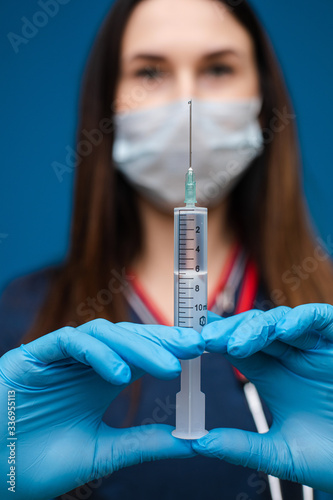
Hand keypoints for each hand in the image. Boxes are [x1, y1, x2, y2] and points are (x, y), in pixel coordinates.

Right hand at [0, 319, 203, 499]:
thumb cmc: (39, 464)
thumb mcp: (103, 452)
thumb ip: (144, 442)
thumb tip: (192, 442)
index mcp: (101, 380)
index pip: (140, 354)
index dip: (169, 350)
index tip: (201, 354)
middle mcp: (84, 363)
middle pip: (128, 339)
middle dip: (161, 341)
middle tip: (195, 348)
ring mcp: (61, 357)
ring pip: (104, 334)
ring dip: (136, 347)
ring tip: (167, 366)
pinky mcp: (35, 356)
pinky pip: (70, 342)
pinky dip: (97, 353)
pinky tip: (119, 375)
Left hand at [193, 304, 332, 492]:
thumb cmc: (330, 456)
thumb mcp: (281, 453)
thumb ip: (242, 446)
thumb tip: (199, 443)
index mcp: (271, 373)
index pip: (237, 346)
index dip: (216, 338)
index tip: (190, 339)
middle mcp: (289, 355)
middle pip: (253, 329)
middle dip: (229, 331)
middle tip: (207, 339)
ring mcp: (313, 347)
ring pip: (281, 321)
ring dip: (256, 327)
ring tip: (235, 343)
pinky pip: (321, 319)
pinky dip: (303, 318)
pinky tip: (284, 329)